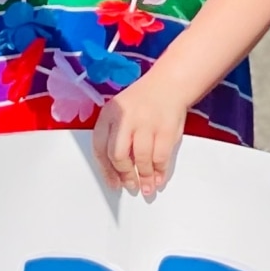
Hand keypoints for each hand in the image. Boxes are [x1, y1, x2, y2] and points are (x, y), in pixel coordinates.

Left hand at [90, 75, 188, 198]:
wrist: (169, 83)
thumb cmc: (143, 101)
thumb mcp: (121, 112)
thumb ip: (115, 137)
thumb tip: (117, 171)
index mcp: (109, 113)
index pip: (100, 147)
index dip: (106, 170)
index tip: (113, 183)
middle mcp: (126, 118)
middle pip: (118, 155)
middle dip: (125, 175)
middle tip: (131, 185)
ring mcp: (147, 123)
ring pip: (141, 159)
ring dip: (145, 177)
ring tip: (147, 186)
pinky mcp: (166, 129)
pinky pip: (160, 157)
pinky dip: (160, 171)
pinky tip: (159, 177)